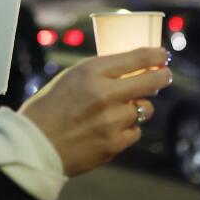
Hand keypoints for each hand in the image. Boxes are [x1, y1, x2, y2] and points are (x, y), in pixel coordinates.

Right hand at [19, 47, 171, 176]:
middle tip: (164, 76)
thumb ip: (101, 72)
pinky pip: (135, 131)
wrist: (34, 144)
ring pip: (144, 109)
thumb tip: (133, 68)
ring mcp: (112, 121)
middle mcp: (105, 94)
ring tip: (121, 109)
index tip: (161, 55)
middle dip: (162, 76)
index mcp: (91, 72)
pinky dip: (128, 128)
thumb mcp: (71, 77)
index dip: (155, 55)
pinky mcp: (114, 144)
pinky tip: (111, 128)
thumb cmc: (50, 107)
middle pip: (151, 81)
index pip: (137, 57)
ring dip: (138, 107)